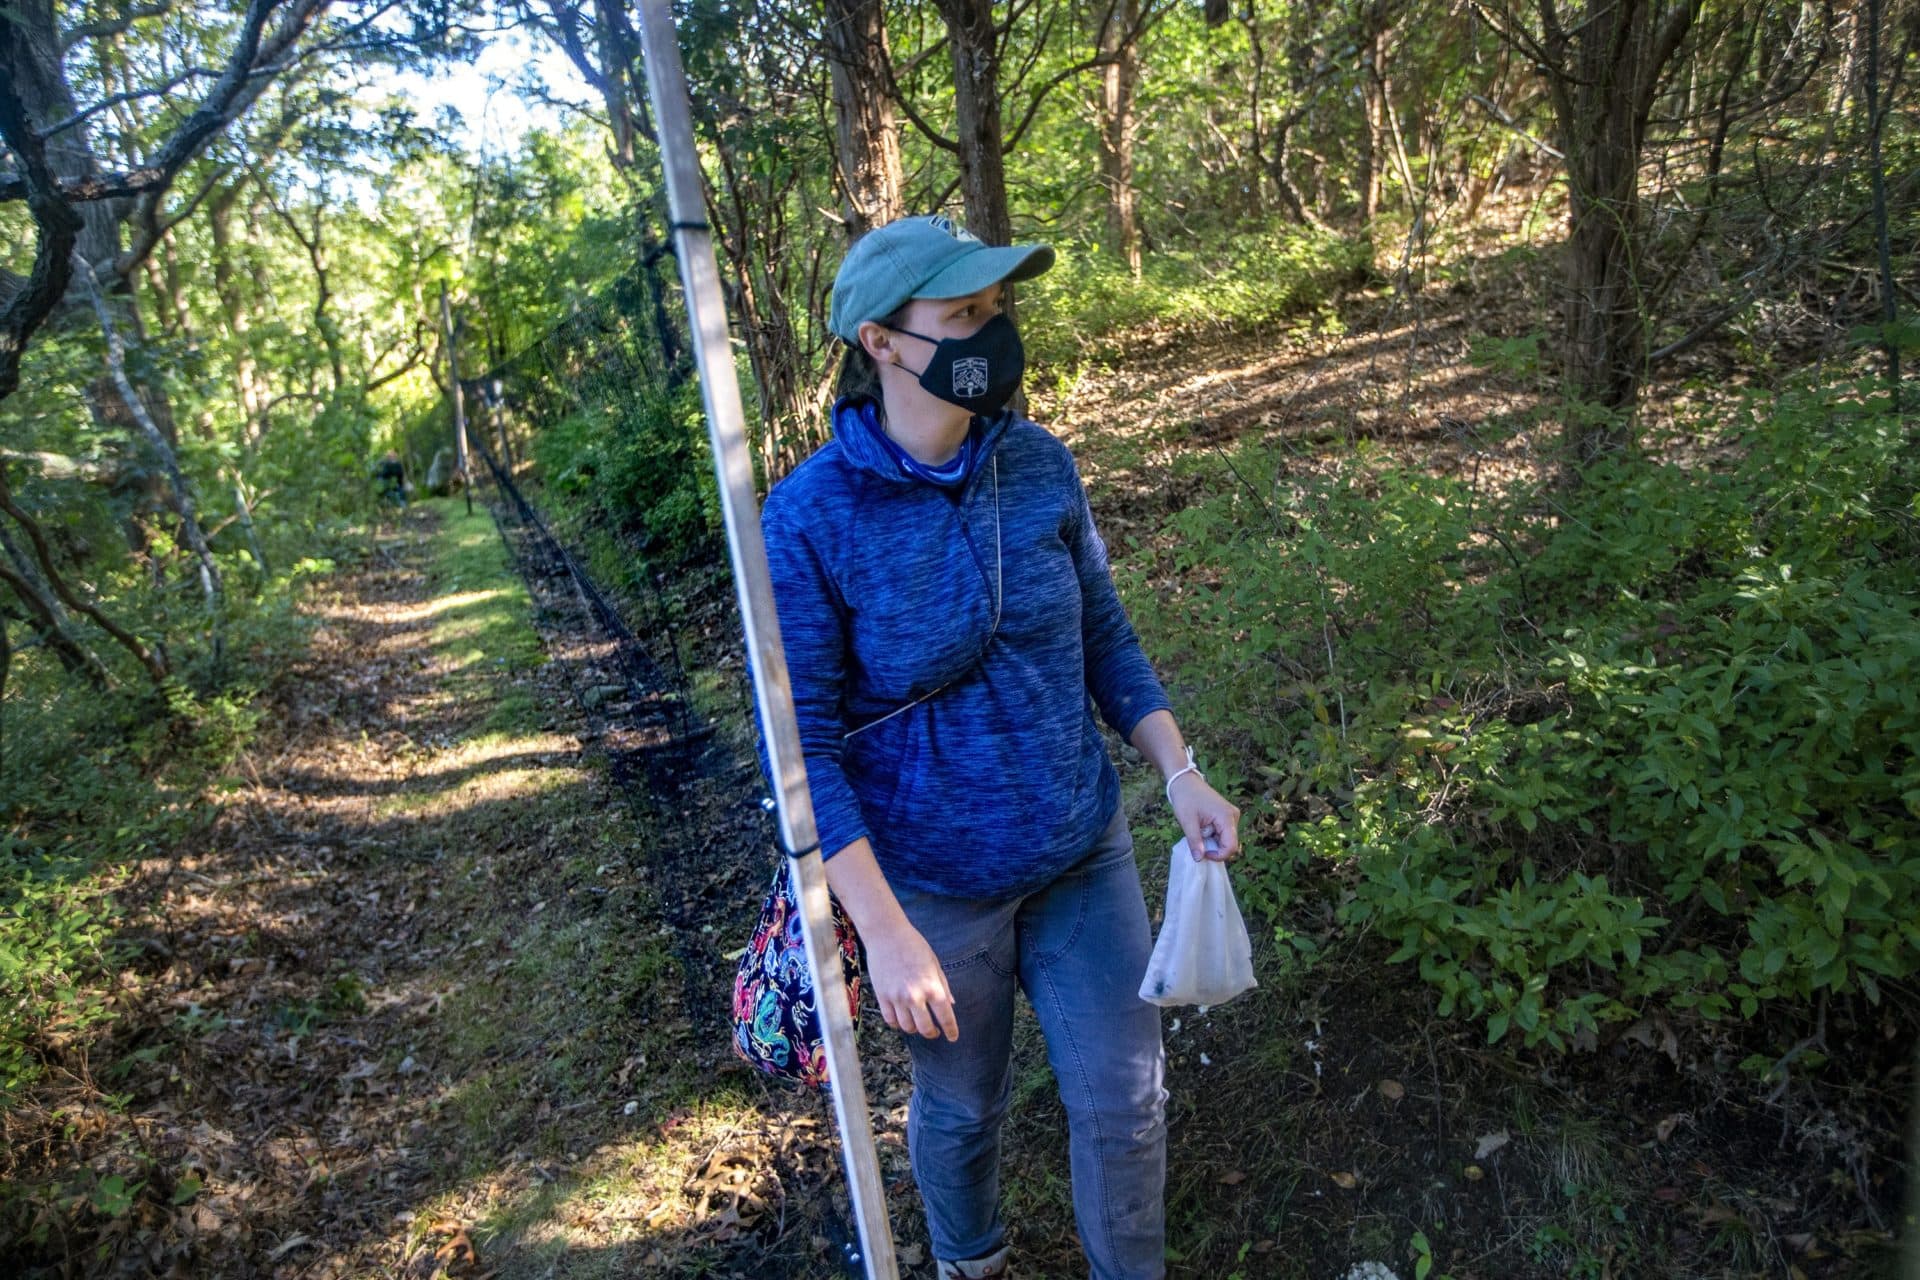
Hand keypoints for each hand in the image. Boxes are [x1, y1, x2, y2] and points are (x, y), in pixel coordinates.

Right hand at [865, 920, 959, 1040]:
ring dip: (914, 1029)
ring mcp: (896, 997)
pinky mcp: (882, 996)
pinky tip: (902, 1019)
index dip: (951, 1030)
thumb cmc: (914, 945)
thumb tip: (950, 1004)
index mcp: (932, 986)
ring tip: (917, 1023)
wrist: (886, 934)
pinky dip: (897, 1023)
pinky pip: (890, 1020)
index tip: (953, 1037)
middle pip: (925, 1028)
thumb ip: (942, 985)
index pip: (945, 1017)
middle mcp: (915, 995)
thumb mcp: (934, 963)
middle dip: (932, 1033)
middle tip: (934, 1031)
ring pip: (907, 1027)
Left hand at [1169, 772, 1240, 861]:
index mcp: (1227, 817)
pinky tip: (1202, 829)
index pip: (1231, 847)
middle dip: (1215, 849)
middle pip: (1230, 844)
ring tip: (1198, 833)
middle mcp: (1234, 816)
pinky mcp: (1226, 816)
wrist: (1184, 781)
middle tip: (1198, 843)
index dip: (1218, 856)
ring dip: (1213, 842)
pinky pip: (1224, 833)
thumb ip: (1195, 841)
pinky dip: (1213, 836)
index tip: (1202, 853)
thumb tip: (1199, 859)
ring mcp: (1231, 816)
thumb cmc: (1185, 798)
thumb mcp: (1187, 821)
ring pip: (1227, 839)